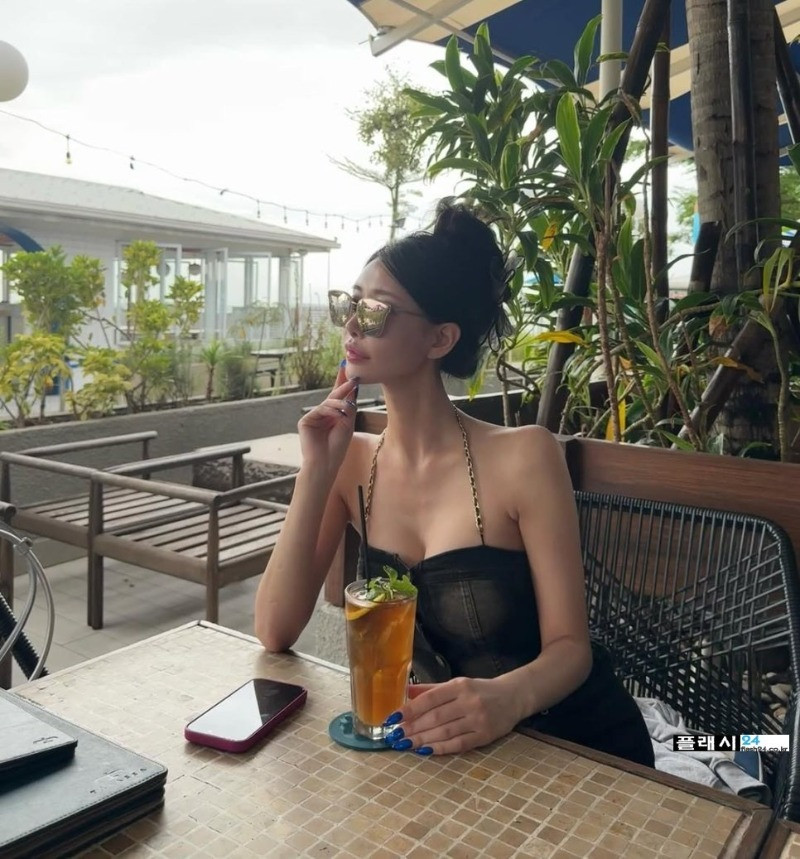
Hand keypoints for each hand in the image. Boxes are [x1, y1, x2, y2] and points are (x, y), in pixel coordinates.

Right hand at [297, 362, 358, 472]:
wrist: (326, 463)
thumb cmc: (338, 447)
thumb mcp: (348, 423)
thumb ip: (349, 406)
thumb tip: (352, 388)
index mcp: (333, 416)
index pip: (338, 396)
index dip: (342, 382)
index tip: (347, 368)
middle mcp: (322, 414)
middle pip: (332, 395)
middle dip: (343, 385)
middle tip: (352, 378)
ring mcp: (313, 417)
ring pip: (328, 403)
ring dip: (340, 403)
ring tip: (348, 407)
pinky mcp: (305, 421)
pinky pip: (320, 409)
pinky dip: (331, 411)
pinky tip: (339, 415)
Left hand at [386, 677, 520, 755]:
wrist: (514, 697)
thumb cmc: (480, 690)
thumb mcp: (457, 684)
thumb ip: (432, 689)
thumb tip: (406, 692)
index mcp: (460, 685)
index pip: (430, 699)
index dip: (410, 709)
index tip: (393, 718)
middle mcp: (469, 701)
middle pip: (436, 717)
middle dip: (412, 728)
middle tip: (395, 736)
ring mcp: (478, 719)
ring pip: (445, 732)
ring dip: (422, 739)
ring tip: (405, 745)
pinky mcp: (486, 735)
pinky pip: (459, 744)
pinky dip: (441, 748)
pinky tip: (426, 751)